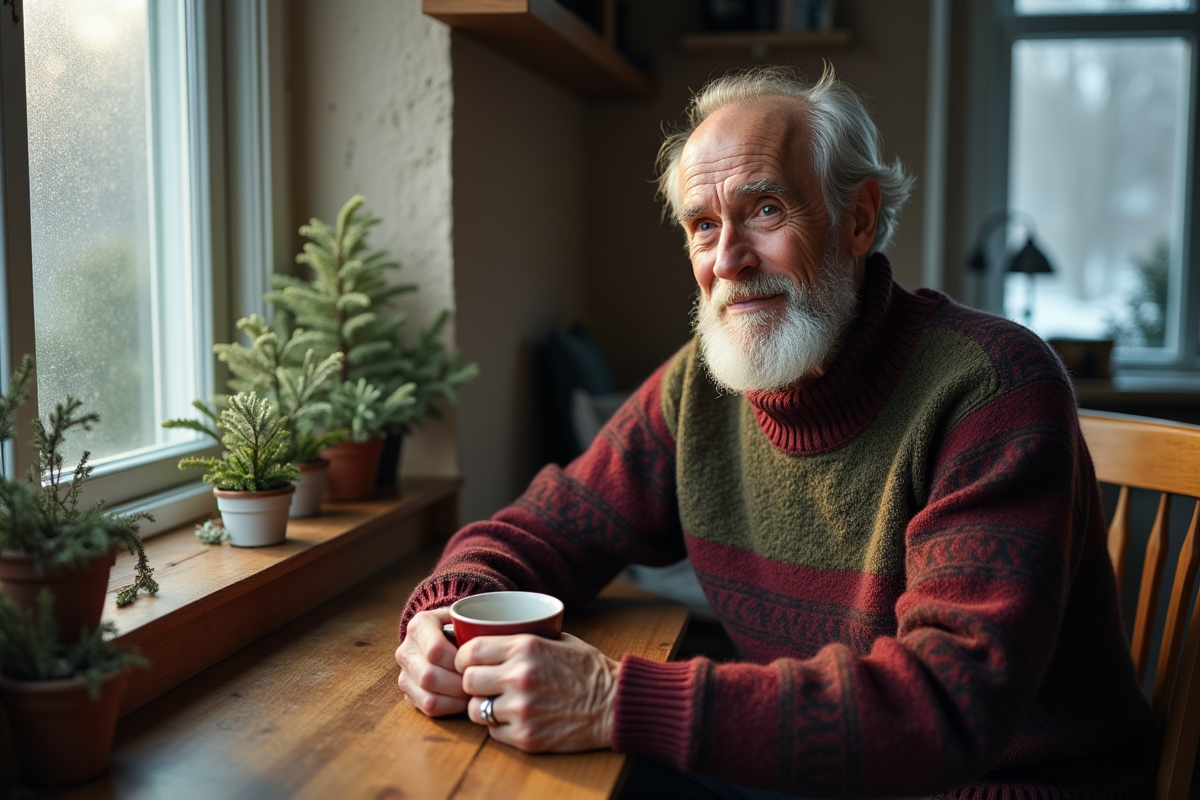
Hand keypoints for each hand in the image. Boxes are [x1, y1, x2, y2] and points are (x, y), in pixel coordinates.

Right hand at [395, 608, 468, 715]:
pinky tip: (463, 700)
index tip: (475, 663)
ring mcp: (405, 672)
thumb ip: (475, 627)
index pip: (435, 650)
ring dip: (455, 698)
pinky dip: (449, 707)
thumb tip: (492, 646)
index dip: (458, 661)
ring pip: (427, 695)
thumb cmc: (462, 627)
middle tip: (477, 683)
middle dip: (458, 683)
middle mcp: (406, 649)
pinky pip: (427, 707)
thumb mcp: (467, 619)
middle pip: (429, 676)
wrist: (444, 634)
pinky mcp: (409, 691)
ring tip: (472, 692)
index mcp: (419, 625)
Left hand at [455, 632, 619, 752]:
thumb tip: (495, 634)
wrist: (615, 705)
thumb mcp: (559, 639)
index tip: (469, 662)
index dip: (464, 658)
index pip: (471, 651)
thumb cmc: (589, 670)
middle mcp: (519, 676)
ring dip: (483, 706)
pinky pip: (492, 732)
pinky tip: (516, 719)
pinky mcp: (526, 736)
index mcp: (525, 647)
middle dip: (472, 682)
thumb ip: (525, 638)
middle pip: (468, 681)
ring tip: (499, 703)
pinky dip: (499, 727)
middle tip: (483, 684)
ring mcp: (521, 709)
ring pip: (476, 710)